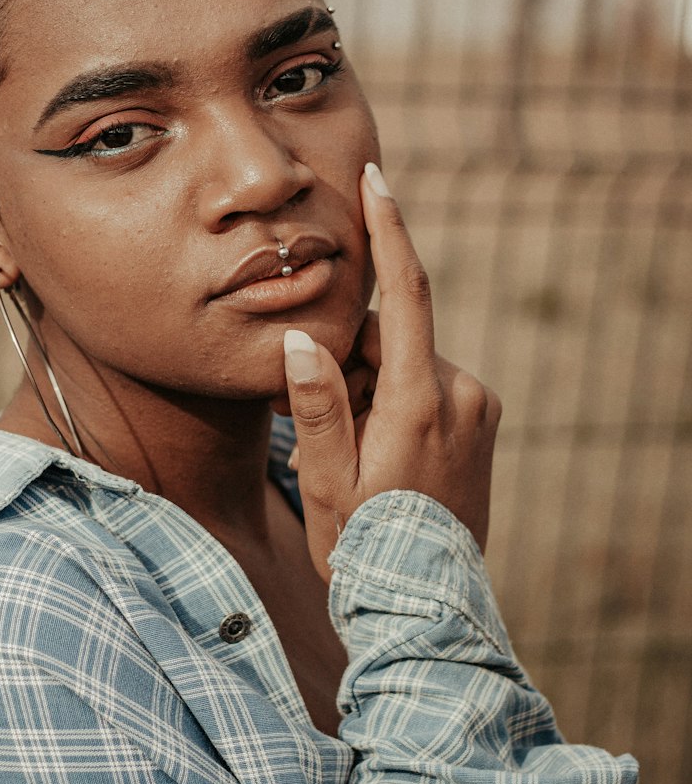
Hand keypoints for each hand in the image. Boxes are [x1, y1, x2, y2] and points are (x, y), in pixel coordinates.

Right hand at [282, 161, 500, 581]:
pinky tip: (380, 457)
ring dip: (369, 386)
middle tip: (324, 431)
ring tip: (353, 459)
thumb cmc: (366, 548)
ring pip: (404, 362)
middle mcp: (462, 393)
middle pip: (389, 338)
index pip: (406, 294)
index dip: (390, 230)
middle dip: (348, 362)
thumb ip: (316, 406)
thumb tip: (303, 339)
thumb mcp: (327, 485)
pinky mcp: (480, 422)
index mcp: (421, 401)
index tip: (376, 179)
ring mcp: (477, 409)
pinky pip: (424, 385)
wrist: (426, 605)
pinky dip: (393, 400)